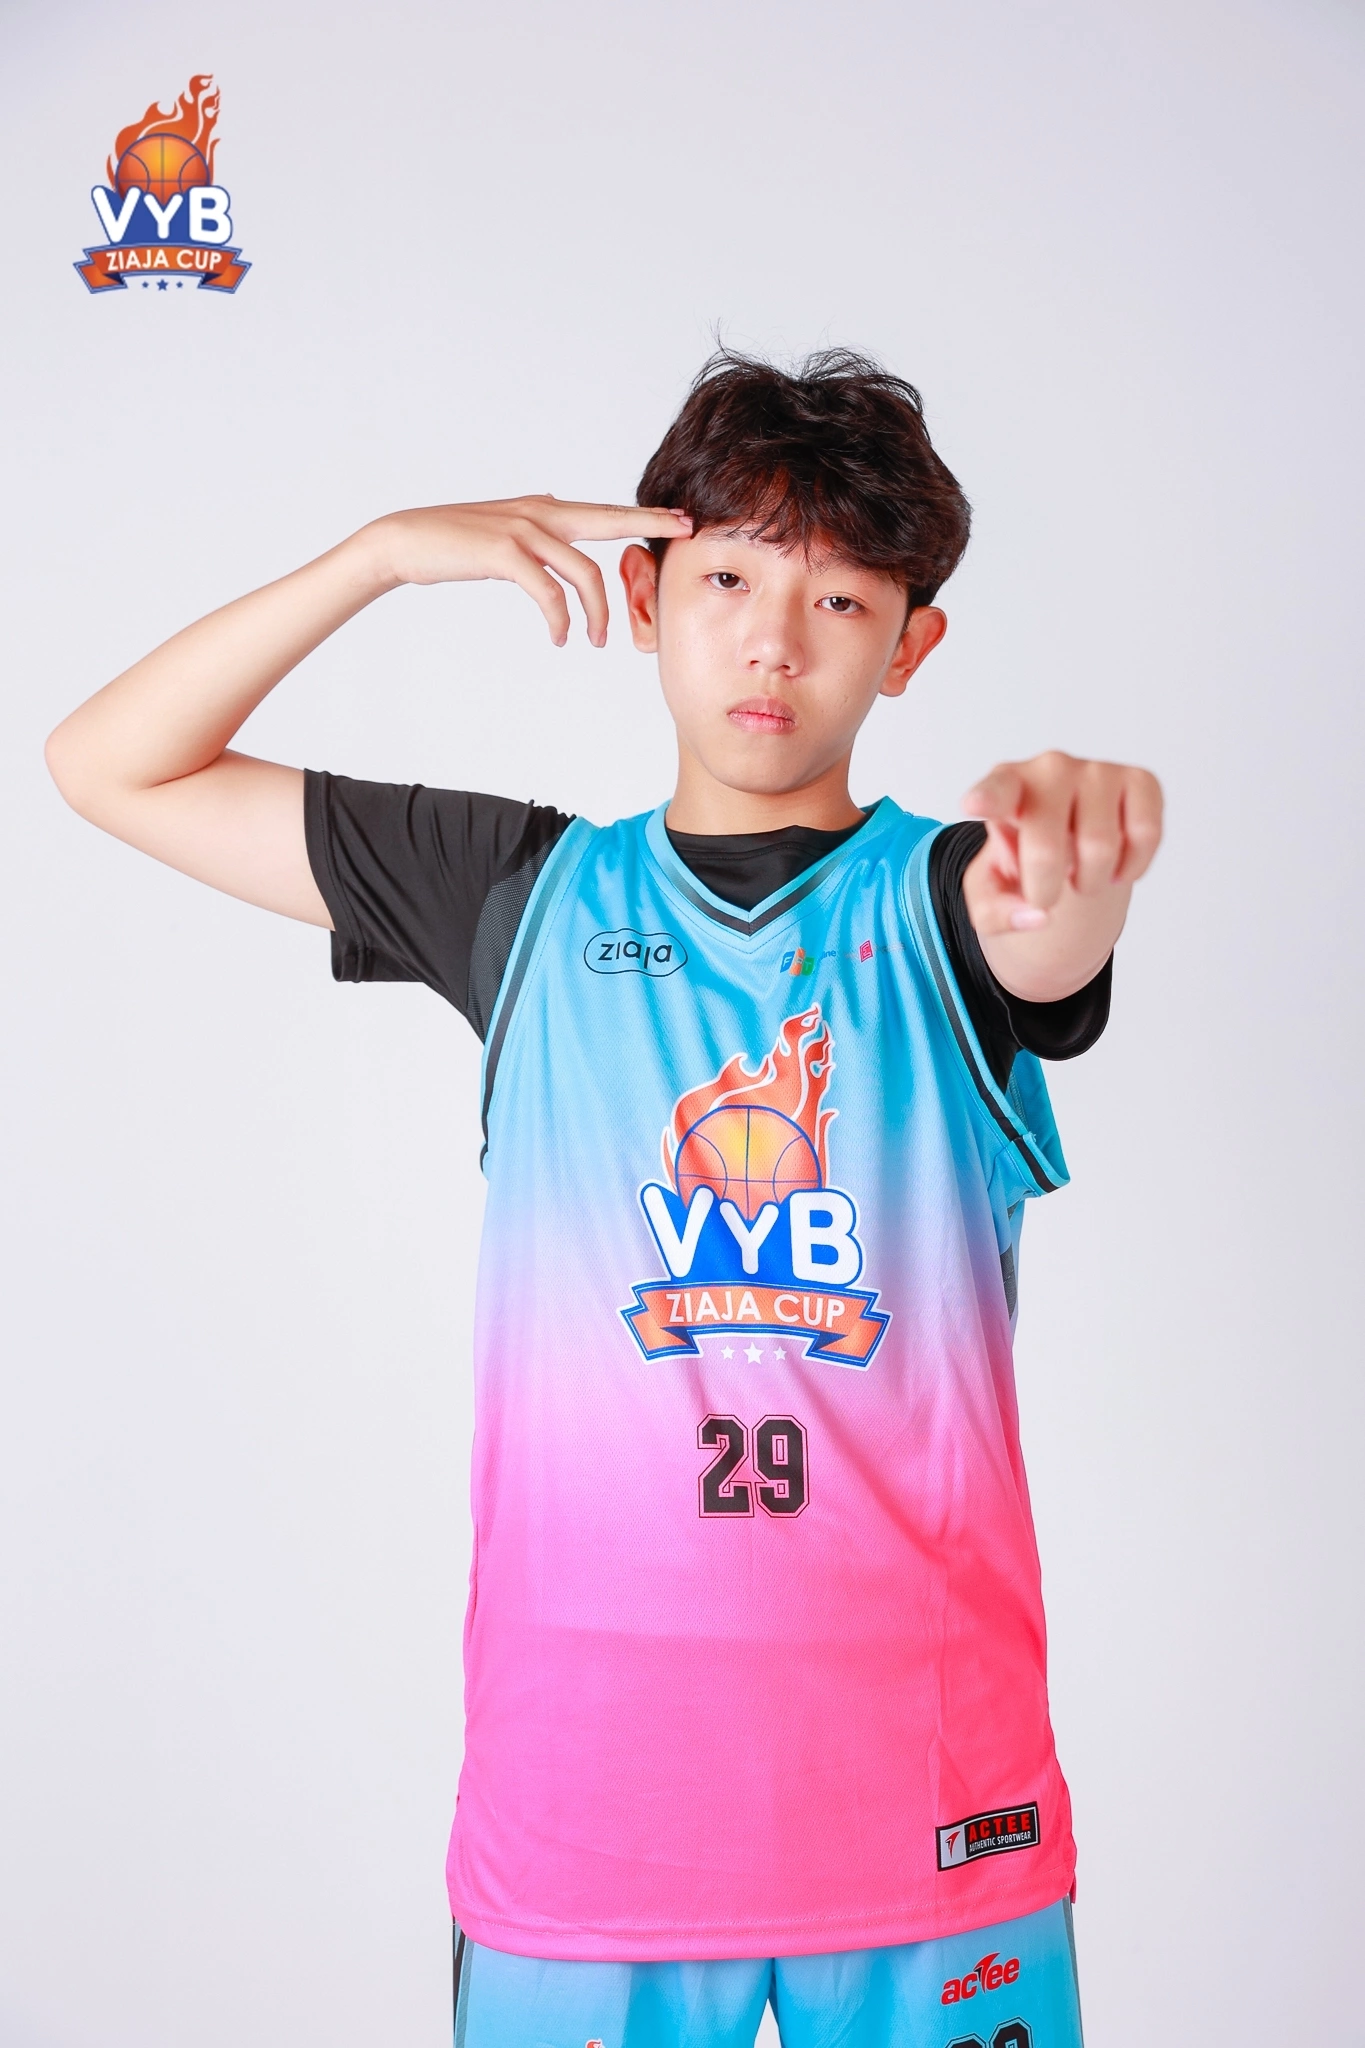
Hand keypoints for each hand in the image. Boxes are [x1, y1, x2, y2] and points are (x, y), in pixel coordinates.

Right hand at [370, 495, 691, 647]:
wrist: (404, 540)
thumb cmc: (451, 540)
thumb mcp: (502, 527)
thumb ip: (532, 521)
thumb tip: (554, 502)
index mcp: (543, 509)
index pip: (605, 511)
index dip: (643, 514)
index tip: (680, 518)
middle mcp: (539, 512)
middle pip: (609, 519)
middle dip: (650, 524)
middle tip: (686, 531)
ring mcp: (522, 530)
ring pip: (583, 571)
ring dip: (596, 612)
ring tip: (594, 641)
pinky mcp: (503, 553)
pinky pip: (548, 591)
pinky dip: (559, 619)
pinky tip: (560, 638)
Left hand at [959, 752, 1162, 1001]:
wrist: (1068, 848)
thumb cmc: (1023, 861)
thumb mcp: (992, 895)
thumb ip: (995, 913)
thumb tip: (1038, 917)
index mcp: (1005, 787)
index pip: (995, 791)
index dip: (987, 799)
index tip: (974, 805)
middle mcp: (1050, 769)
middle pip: (1046, 847)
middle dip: (1045, 889)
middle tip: (1044, 893)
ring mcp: (1097, 770)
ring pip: (1100, 847)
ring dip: (1089, 882)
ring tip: (1078, 873)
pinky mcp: (1139, 780)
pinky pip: (1145, 833)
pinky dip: (1131, 867)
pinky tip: (1115, 865)